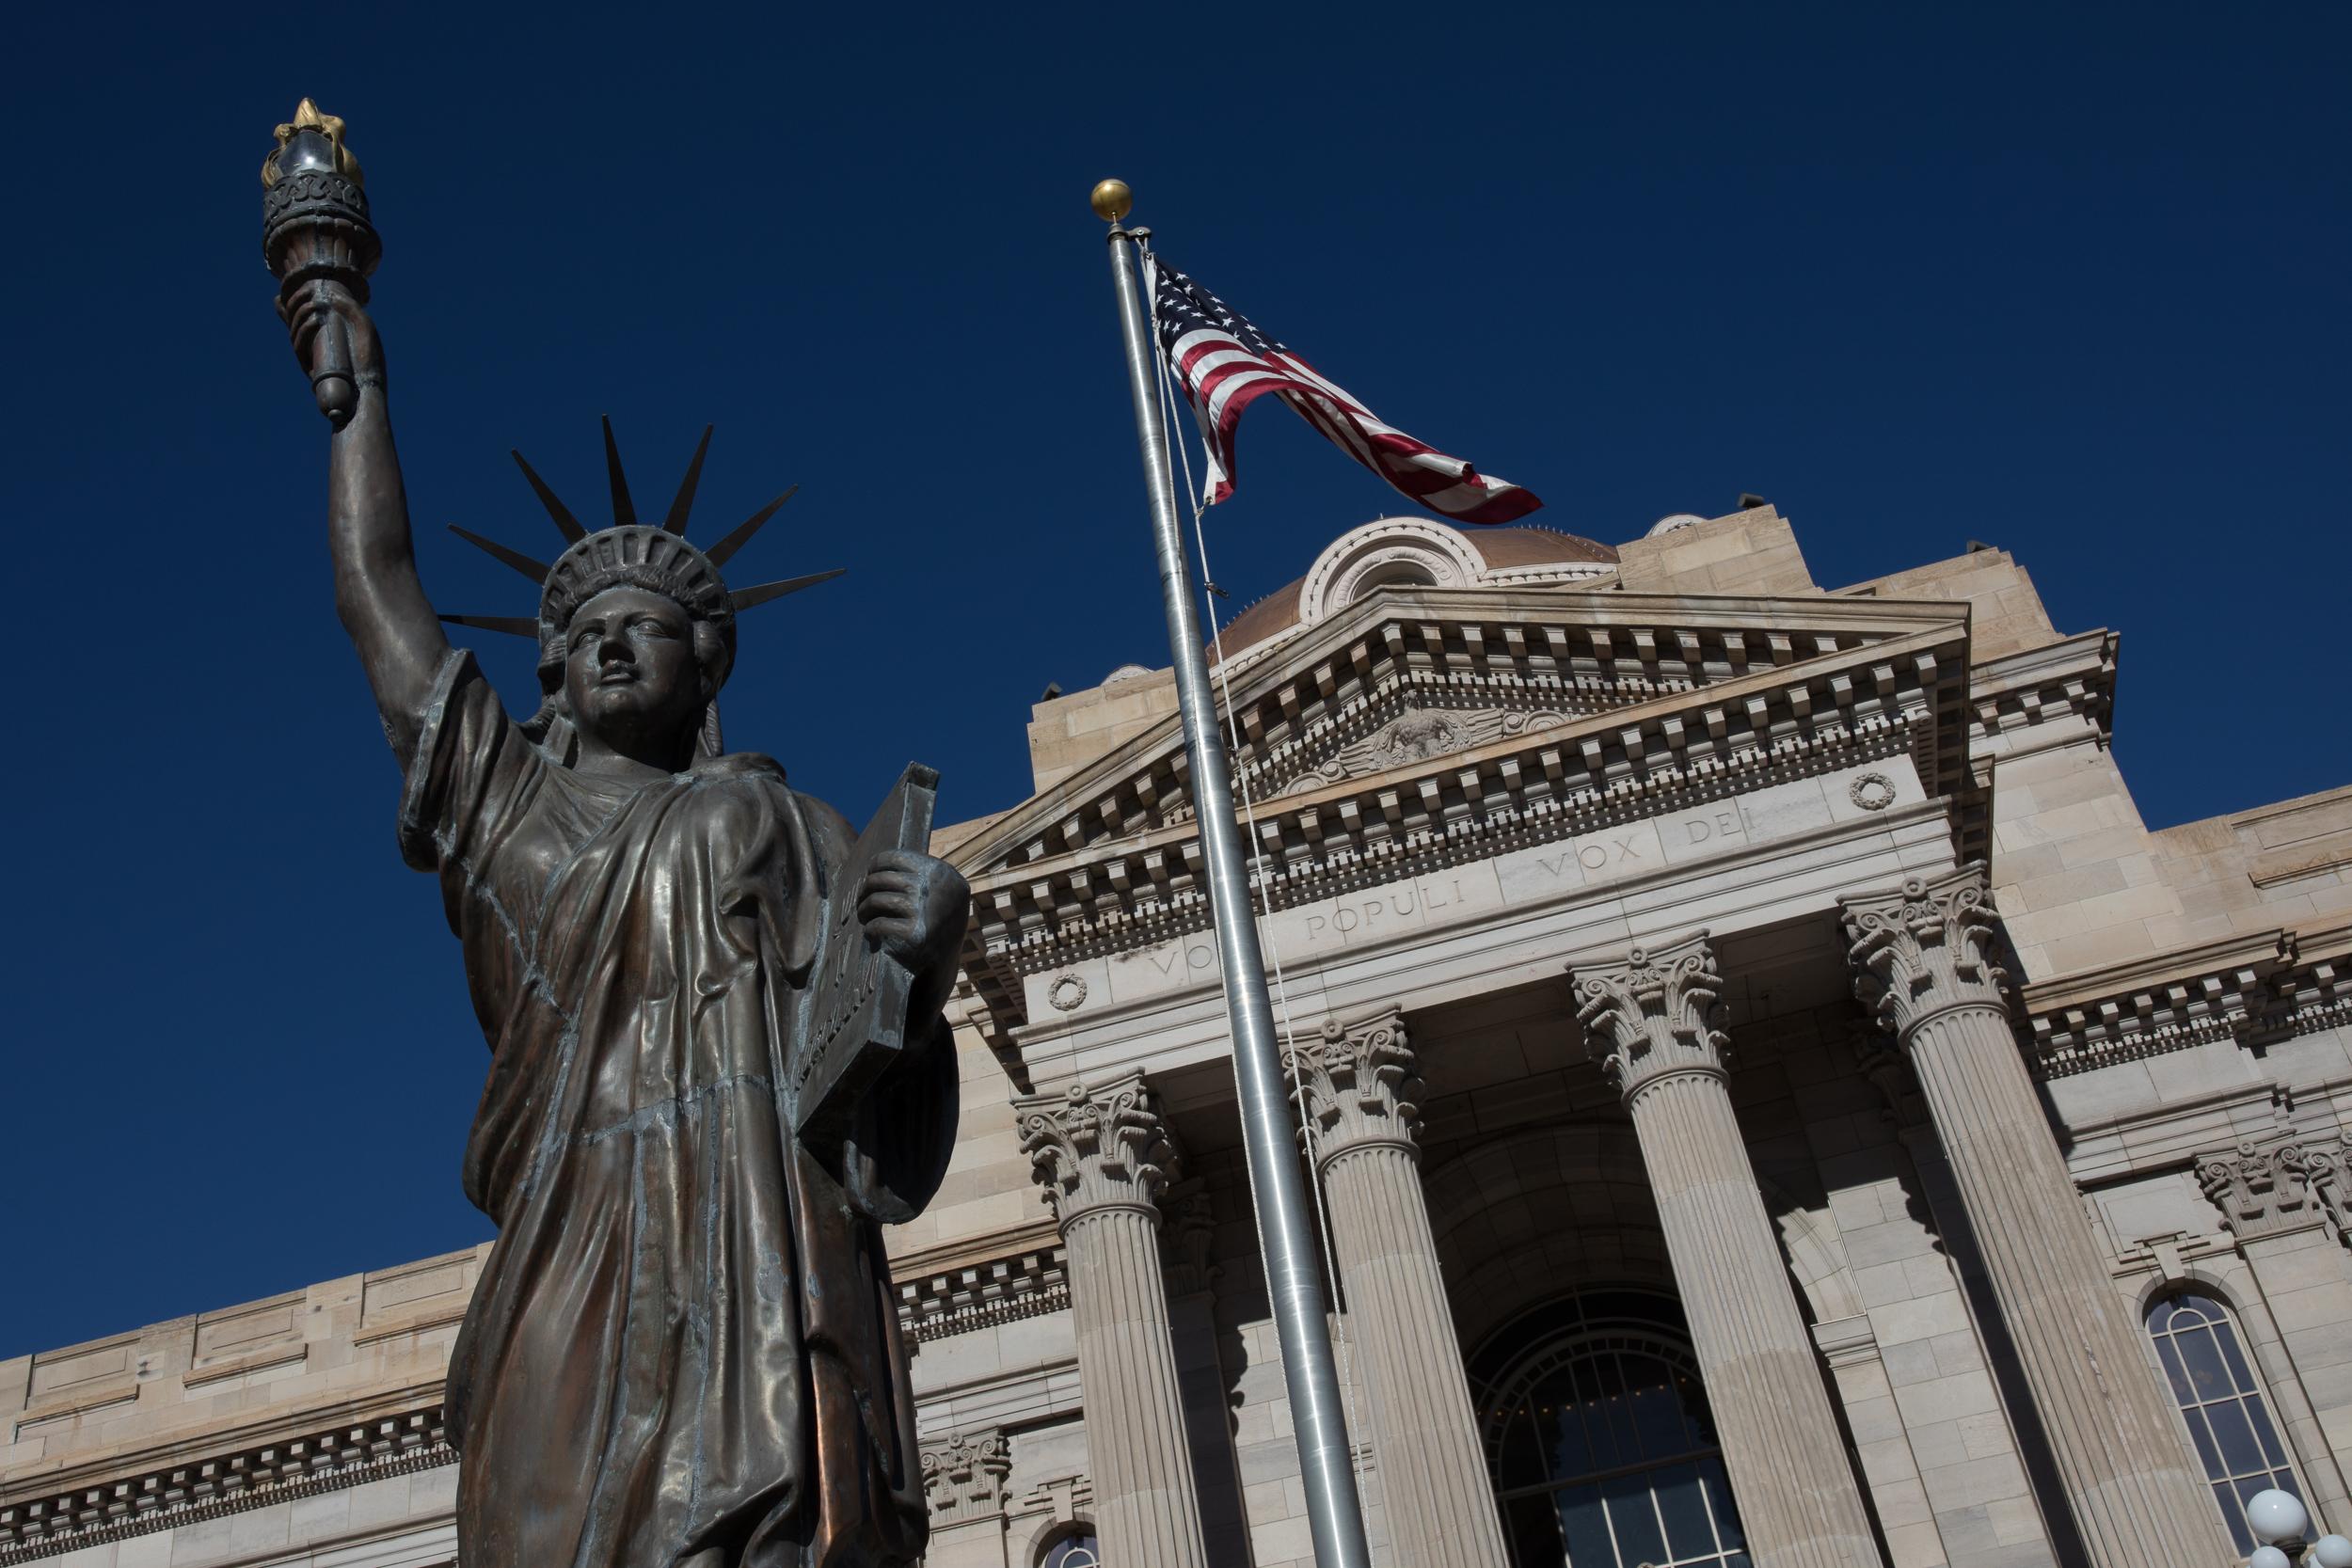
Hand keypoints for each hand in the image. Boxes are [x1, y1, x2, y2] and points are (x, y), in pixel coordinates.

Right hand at [282, 279, 384, 390]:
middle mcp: (313, 344)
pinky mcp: (310, 367)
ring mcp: (311, 356)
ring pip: (295, 331)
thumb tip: (329, 293)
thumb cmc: (370, 356)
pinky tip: (315, 320)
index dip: (295, 300)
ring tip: (315, 305)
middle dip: (297, 302)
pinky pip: (300, 347)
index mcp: (322, 332)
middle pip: (294, 320)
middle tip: (309, 292)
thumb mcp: (362, 324)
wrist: (371, 385)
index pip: (299, 314)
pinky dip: (304, 331)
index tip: (306, 287)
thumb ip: (348, 306)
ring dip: (301, 314)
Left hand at [856, 849, 969, 972]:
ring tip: (862, 916)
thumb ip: (920, 875)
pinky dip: (870, 928)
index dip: (876, 866)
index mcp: (940, 872)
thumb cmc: (939, 921)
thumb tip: (875, 866)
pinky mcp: (914, 933)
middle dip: (865, 890)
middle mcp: (932, 887)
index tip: (870, 877)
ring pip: (876, 899)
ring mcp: (923, 909)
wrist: (947, 961)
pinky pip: (879, 924)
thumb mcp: (941, 890)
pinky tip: (870, 932)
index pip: (895, 857)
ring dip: (863, 909)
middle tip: (861, 900)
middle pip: (881, 879)